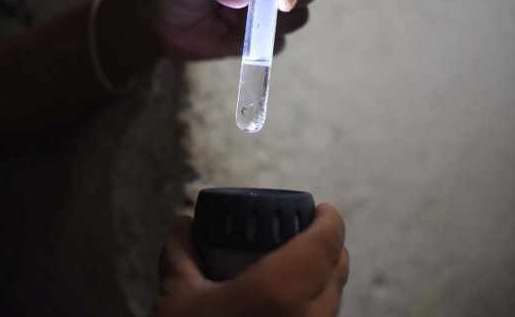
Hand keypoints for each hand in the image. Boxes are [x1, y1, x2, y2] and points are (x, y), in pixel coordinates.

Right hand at [151, 203, 348, 316]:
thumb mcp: (176, 299)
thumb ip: (180, 253)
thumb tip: (185, 223)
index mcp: (280, 292)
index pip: (327, 242)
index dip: (330, 219)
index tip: (321, 209)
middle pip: (338, 269)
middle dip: (329, 245)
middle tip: (308, 233)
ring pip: (335, 301)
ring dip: (325, 277)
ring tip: (300, 267)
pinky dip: (317, 306)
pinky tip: (291, 306)